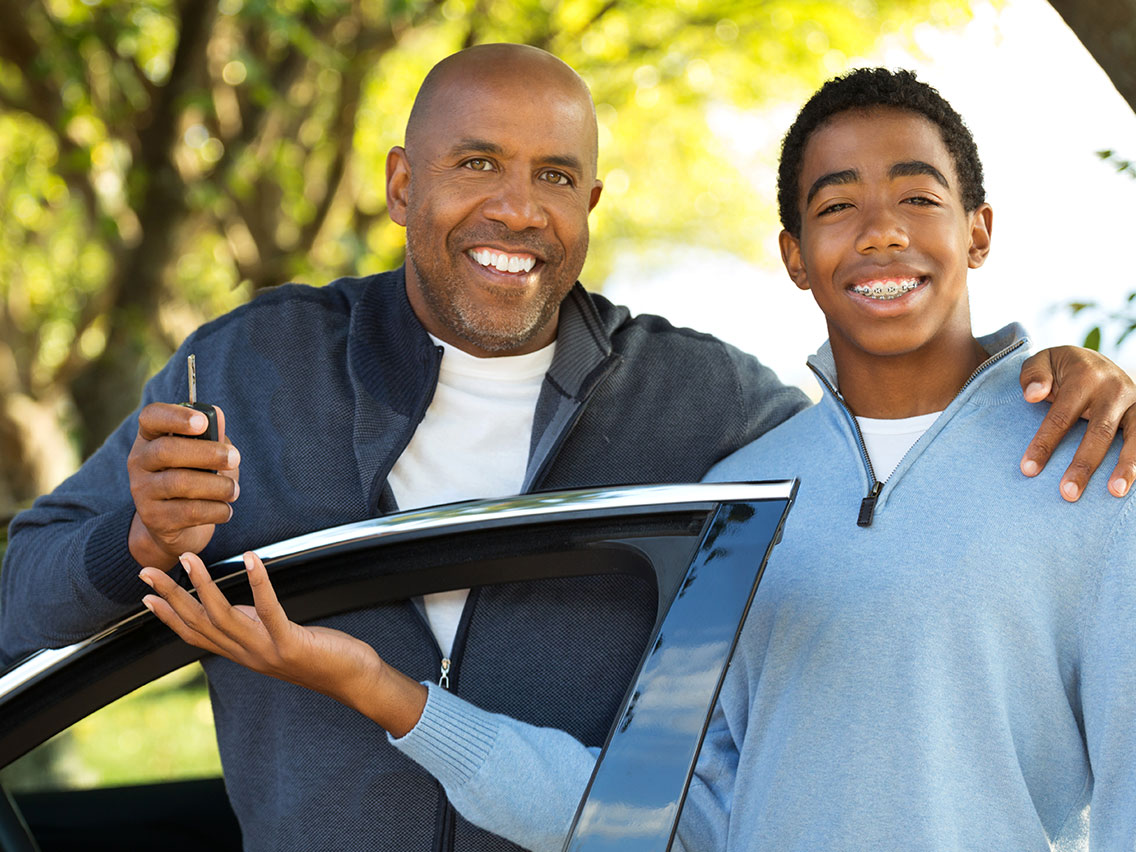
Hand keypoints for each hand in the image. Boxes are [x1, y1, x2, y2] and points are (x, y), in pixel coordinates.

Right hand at [127, 403, 240, 568]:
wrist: (178, 526)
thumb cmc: (196, 477)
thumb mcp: (205, 453)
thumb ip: (212, 435)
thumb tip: (219, 416)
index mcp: (151, 437)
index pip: (151, 417)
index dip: (176, 416)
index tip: (203, 422)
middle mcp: (139, 461)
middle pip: (166, 450)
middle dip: (207, 453)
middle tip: (235, 458)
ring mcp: (142, 490)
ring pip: (179, 482)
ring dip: (217, 486)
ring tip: (234, 490)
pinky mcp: (153, 518)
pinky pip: (188, 511)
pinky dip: (215, 510)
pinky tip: (226, 510)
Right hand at [139, 552, 426, 736]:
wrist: (351, 680)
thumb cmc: (317, 654)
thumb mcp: (274, 640)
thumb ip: (249, 627)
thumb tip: (226, 606)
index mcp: (241, 652)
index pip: (195, 634)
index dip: (168, 616)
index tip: (146, 596)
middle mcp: (247, 654)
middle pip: (199, 623)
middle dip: (172, 596)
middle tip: (147, 572)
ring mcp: (266, 651)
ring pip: (223, 616)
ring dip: (204, 585)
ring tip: (189, 559)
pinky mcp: (290, 643)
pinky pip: (269, 610)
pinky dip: (258, 582)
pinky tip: (250, 559)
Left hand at [1019, 346, 1135, 500]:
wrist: (1094, 360)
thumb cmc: (1060, 369)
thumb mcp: (1043, 362)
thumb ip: (1034, 376)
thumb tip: (1033, 395)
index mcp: (1085, 376)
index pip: (1061, 416)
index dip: (1045, 444)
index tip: (1028, 469)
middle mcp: (1114, 389)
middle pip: (1099, 432)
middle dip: (1083, 465)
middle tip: (1068, 493)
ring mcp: (1135, 401)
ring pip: (1134, 437)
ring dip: (1126, 466)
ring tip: (1115, 492)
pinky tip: (1133, 484)